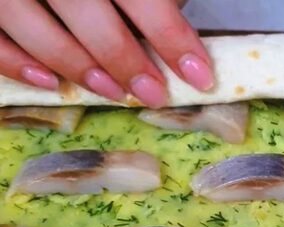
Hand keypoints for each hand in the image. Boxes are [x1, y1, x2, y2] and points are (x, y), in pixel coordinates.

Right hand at [0, 0, 212, 107]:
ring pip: (31, 23)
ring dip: (76, 65)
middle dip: (124, 58)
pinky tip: (50, 84)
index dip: (171, 35)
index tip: (199, 75)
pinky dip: (16, 64)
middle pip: (85, 8)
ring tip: (114, 93)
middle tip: (153, 94)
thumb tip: (182, 41)